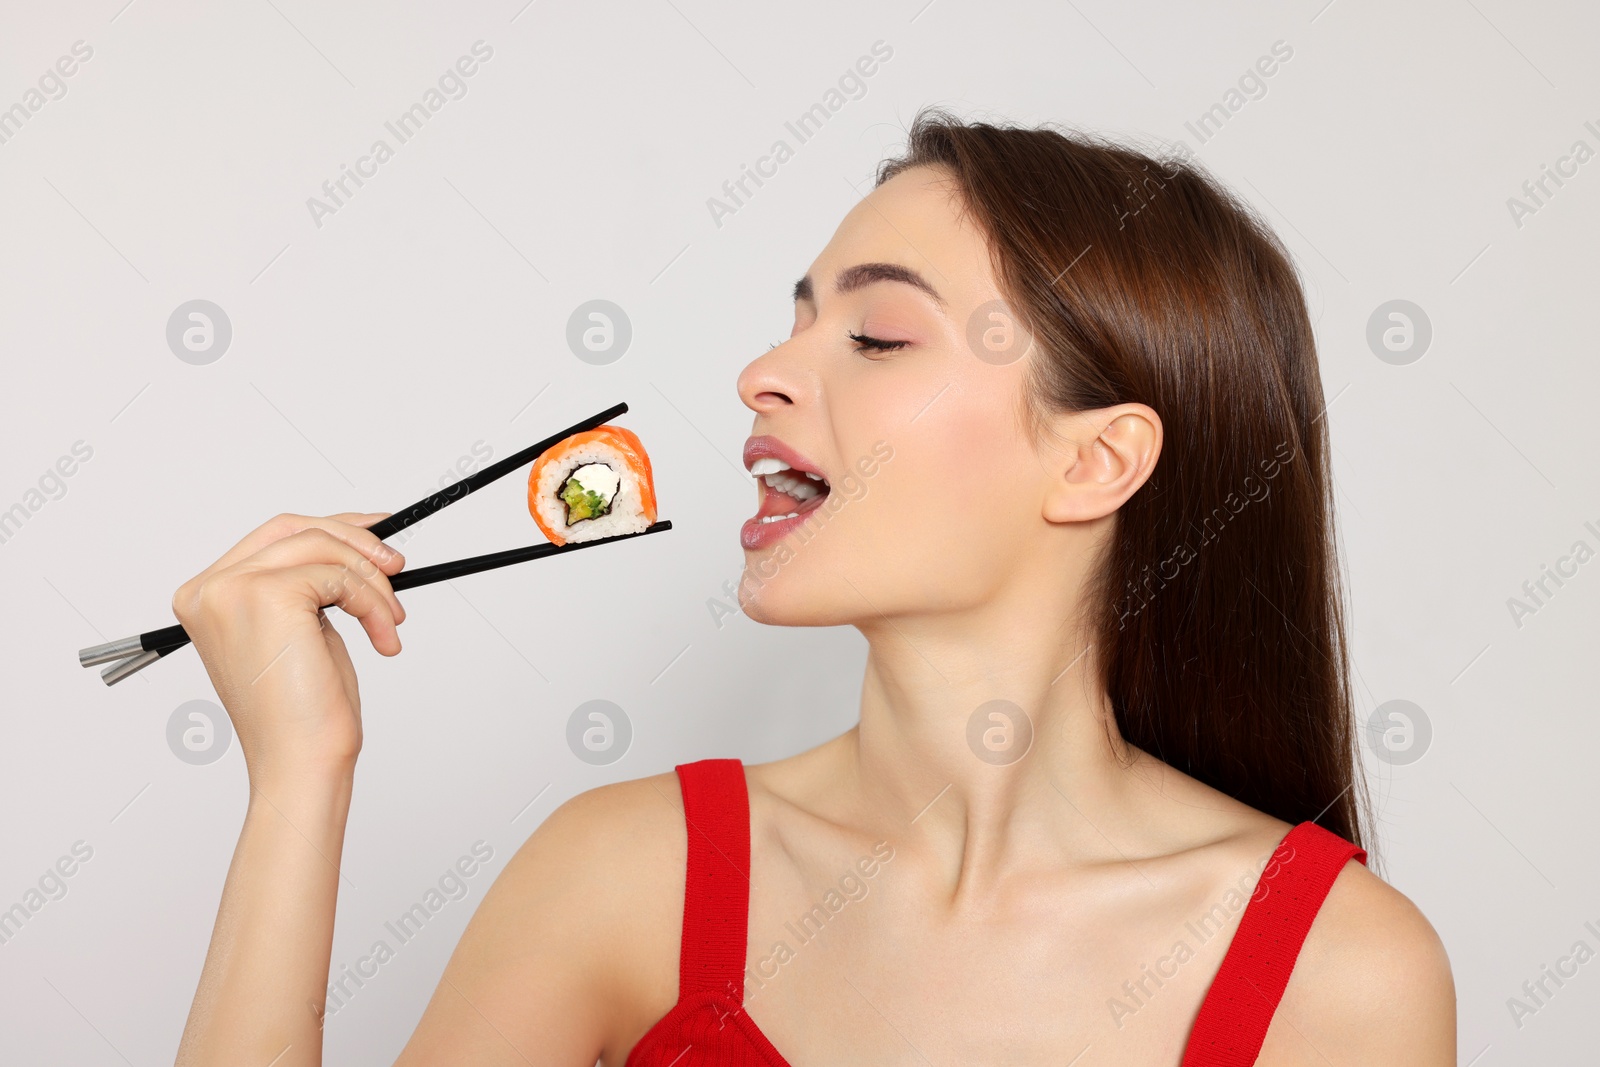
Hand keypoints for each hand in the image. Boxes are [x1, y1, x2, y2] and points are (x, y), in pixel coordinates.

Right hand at [171, 512, 406, 787]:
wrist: (300, 762)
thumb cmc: (302, 714)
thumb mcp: (304, 631)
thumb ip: (312, 584)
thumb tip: (358, 543)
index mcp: (208, 596)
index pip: (274, 536)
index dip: (332, 527)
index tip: (376, 533)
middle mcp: (209, 590)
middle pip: (293, 528)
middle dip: (355, 541)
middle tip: (395, 568)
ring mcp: (231, 589)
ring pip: (322, 546)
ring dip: (371, 583)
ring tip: (390, 622)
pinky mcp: (265, 596)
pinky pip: (339, 575)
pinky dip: (372, 603)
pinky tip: (383, 637)